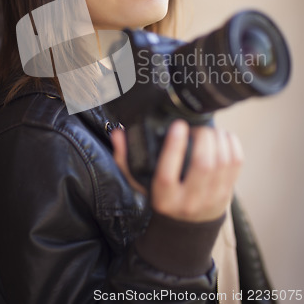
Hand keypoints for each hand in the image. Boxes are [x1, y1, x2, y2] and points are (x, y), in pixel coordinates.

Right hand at [111, 119, 243, 222]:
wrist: (184, 230)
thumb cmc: (160, 199)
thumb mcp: (138, 183)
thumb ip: (125, 158)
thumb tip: (119, 133)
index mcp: (164, 198)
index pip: (168, 173)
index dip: (174, 146)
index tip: (177, 125)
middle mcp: (189, 200)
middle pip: (203, 164)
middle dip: (203, 137)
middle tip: (196, 127)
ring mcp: (212, 198)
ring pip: (223, 162)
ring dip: (218, 138)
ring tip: (210, 130)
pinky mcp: (228, 193)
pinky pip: (236, 164)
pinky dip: (232, 144)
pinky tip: (223, 136)